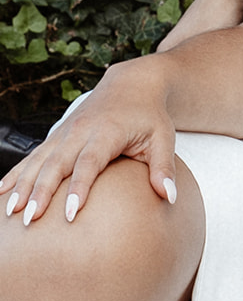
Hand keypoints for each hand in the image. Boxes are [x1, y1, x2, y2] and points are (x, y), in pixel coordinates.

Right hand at [0, 61, 176, 224]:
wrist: (132, 82)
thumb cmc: (150, 114)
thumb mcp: (163, 138)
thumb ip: (163, 168)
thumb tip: (168, 198)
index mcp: (106, 132)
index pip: (89, 163)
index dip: (79, 188)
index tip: (70, 213)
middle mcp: (80, 131)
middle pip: (56, 164)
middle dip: (41, 191)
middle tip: (29, 218)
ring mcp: (65, 132)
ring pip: (39, 161)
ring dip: (23, 185)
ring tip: (10, 211)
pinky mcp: (57, 136)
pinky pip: (33, 156)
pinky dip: (16, 173)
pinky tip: (1, 192)